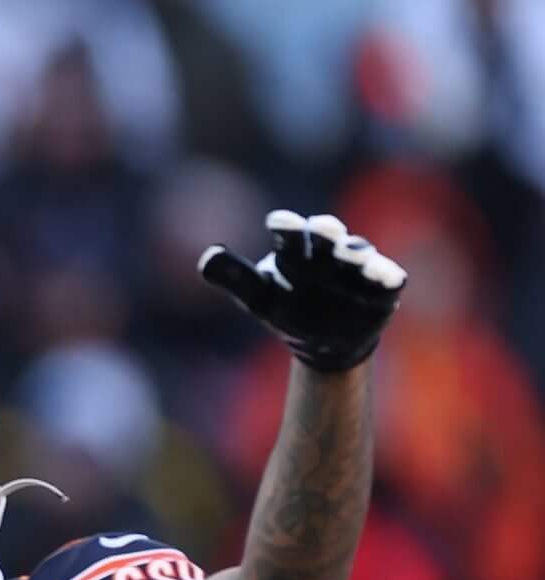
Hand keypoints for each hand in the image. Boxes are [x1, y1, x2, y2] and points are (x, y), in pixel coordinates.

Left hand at [199, 211, 405, 372]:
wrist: (320, 340)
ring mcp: (356, 265)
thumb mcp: (256, 296)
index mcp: (295, 248)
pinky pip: (388, 277)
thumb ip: (233, 277)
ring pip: (358, 252)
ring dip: (356, 252)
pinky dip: (388, 276)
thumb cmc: (286, 309)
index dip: (286, 226)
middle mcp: (328, 249)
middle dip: (325, 231)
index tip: (279, 222)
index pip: (289, 232)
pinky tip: (389, 278)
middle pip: (327, 235)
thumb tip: (206, 258)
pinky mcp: (380, 284)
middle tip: (322, 228)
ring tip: (352, 254)